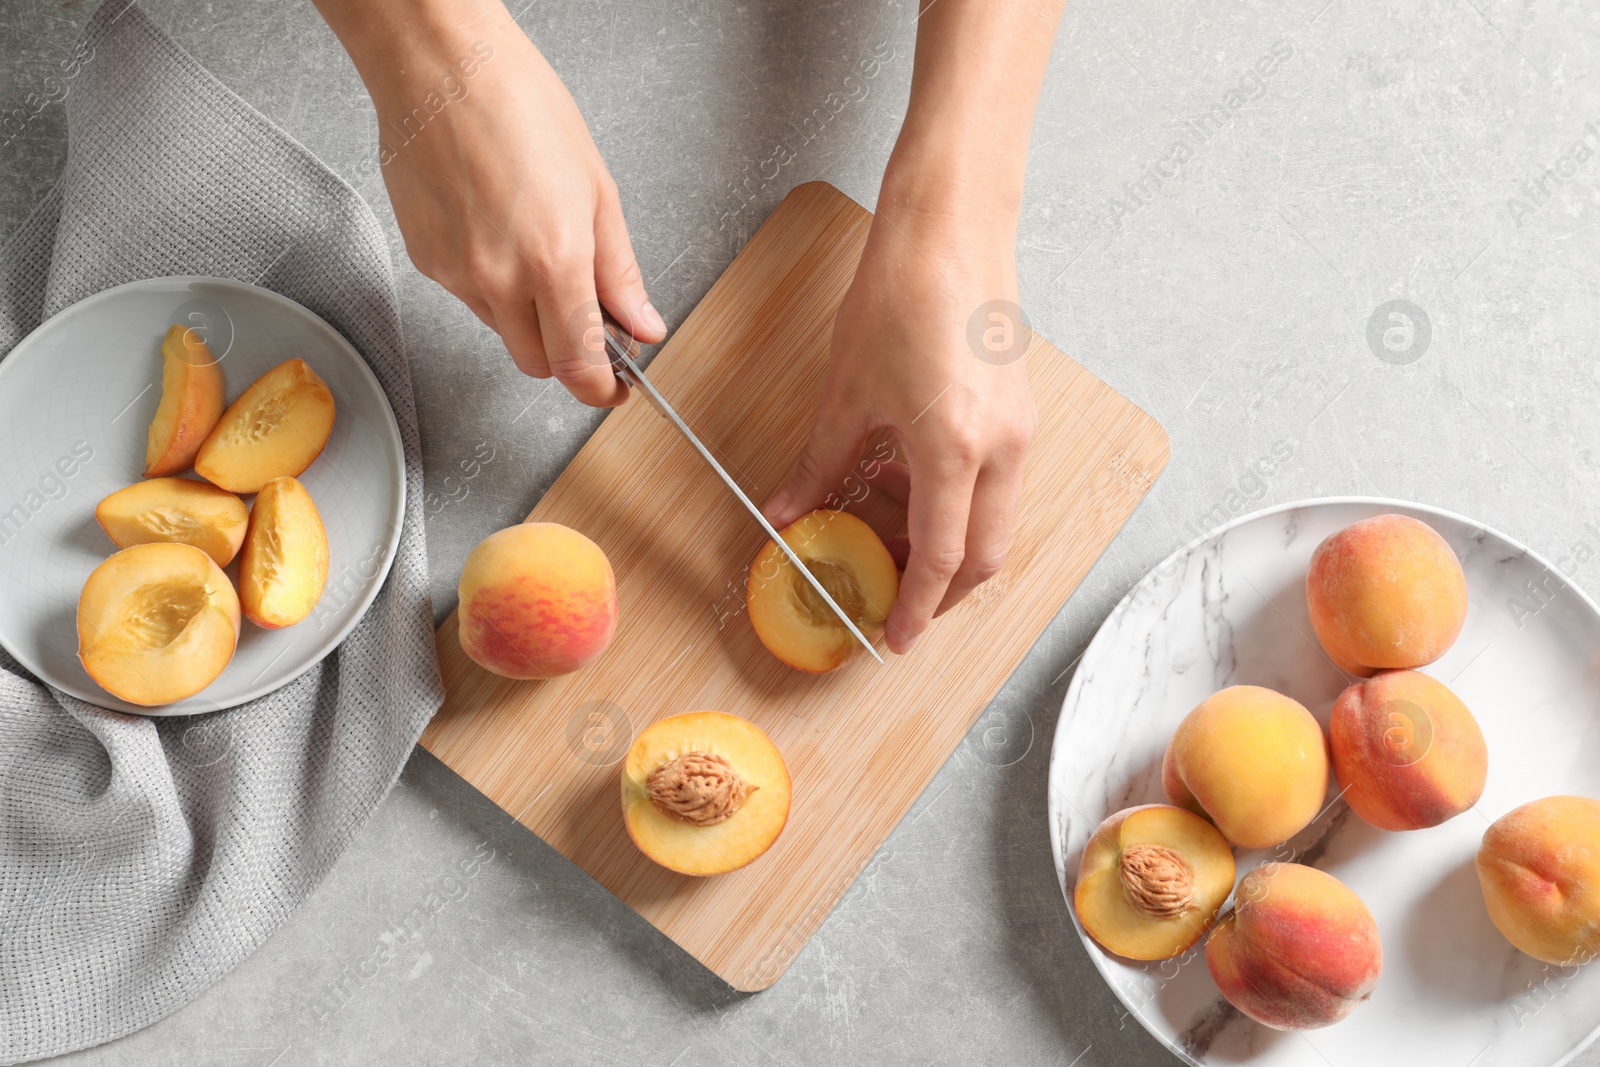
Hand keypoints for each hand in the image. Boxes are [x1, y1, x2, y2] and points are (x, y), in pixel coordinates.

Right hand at [351, 4, 665, 403]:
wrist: (440, 66)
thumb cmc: (521, 106)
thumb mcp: (597, 189)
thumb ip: (620, 270)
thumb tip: (643, 323)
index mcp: (554, 262)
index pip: (579, 367)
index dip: (601, 389)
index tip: (615, 387)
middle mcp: (500, 279)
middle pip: (539, 363)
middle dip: (567, 353)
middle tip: (586, 316)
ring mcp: (456, 275)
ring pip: (502, 331)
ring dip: (528, 316)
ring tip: (536, 248)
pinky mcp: (425, 262)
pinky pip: (469, 298)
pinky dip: (491, 284)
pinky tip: (496, 231)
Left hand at [762, 192, 1035, 653]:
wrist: (951, 225)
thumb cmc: (900, 292)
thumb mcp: (845, 390)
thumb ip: (818, 463)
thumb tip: (784, 512)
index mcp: (956, 450)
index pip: (941, 559)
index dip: (917, 607)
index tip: (895, 637)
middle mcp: (1001, 448)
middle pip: (984, 556)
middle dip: (941, 592)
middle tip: (896, 602)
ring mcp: (1019, 428)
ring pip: (994, 519)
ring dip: (947, 541)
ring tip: (883, 526)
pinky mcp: (1019, 409)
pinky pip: (995, 479)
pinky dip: (956, 498)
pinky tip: (903, 472)